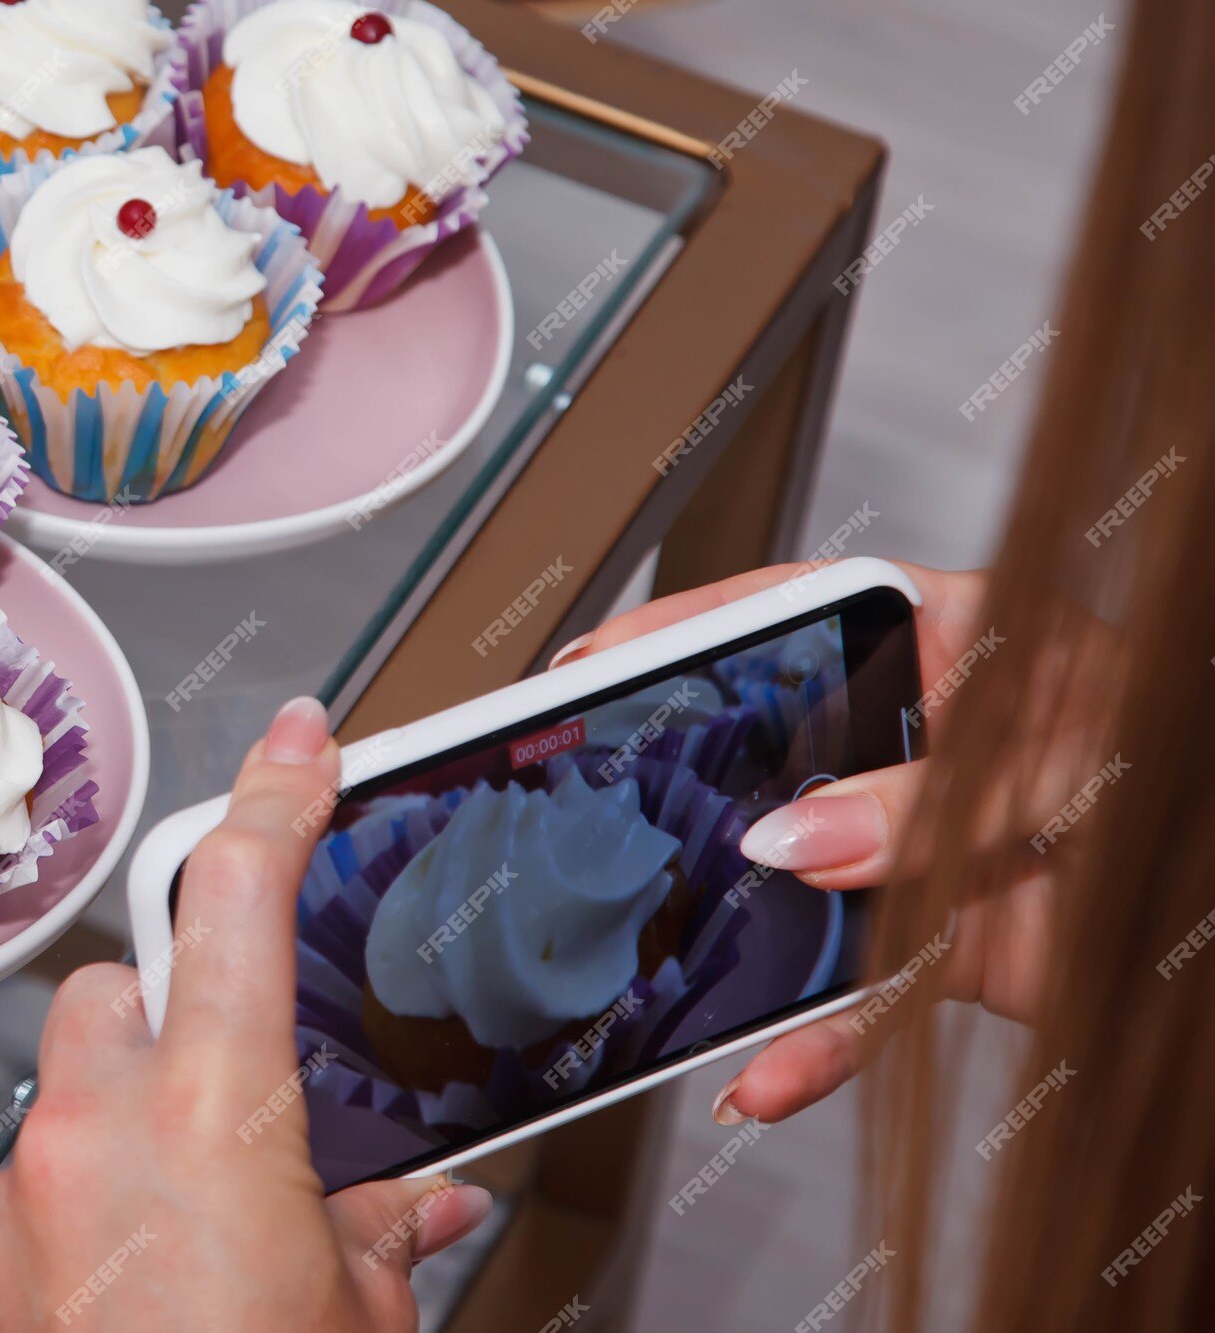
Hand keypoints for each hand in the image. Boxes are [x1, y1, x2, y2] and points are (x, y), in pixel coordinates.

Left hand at [0, 698, 492, 1331]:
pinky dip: (72, 1225)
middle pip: (112, 995)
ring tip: (181, 1237)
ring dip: (120, 1140)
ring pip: (61, 1105)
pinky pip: (18, 1203)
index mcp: (211, 1120)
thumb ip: (385, 1235)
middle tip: (224, 1104)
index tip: (294, 747)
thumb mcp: (358, 1321)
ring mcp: (12, 1205)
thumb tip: (423, 1207)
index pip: (238, 896)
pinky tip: (124, 1293)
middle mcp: (91, 1138)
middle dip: (167, 1022)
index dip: (273, 799)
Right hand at [553, 563, 1052, 1124]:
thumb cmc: (1185, 774)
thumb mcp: (1067, 757)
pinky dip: (809, 1046)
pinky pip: (851, 996)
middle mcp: (920, 739)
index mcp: (956, 638)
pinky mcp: (938, 941)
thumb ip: (927, 796)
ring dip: (730, 934)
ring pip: (794, 888)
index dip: (690, 630)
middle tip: (599, 804)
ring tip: (656, 949)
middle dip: (685, 791)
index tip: (601, 660)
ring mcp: (919, 843)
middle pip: (772, 755)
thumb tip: (799, 832)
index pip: (793, 612)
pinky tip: (763, 1075)